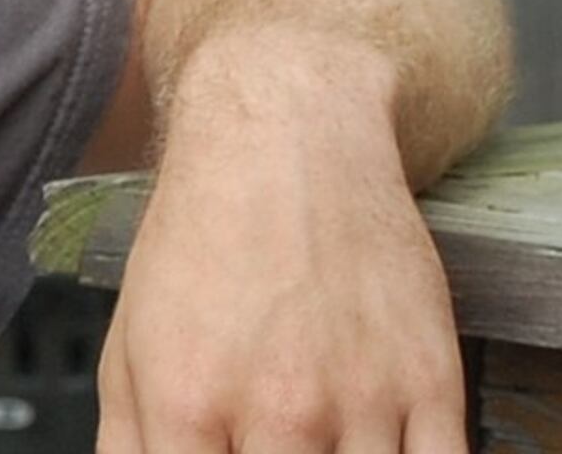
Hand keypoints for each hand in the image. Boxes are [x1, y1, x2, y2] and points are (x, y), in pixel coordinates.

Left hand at [94, 31, 468, 453]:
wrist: (289, 140)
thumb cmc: (204, 238)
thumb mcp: (130, 343)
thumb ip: (130, 445)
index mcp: (188, 405)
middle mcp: (278, 410)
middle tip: (276, 451)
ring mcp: (362, 399)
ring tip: (323, 447)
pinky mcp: (432, 381)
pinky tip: (382, 453)